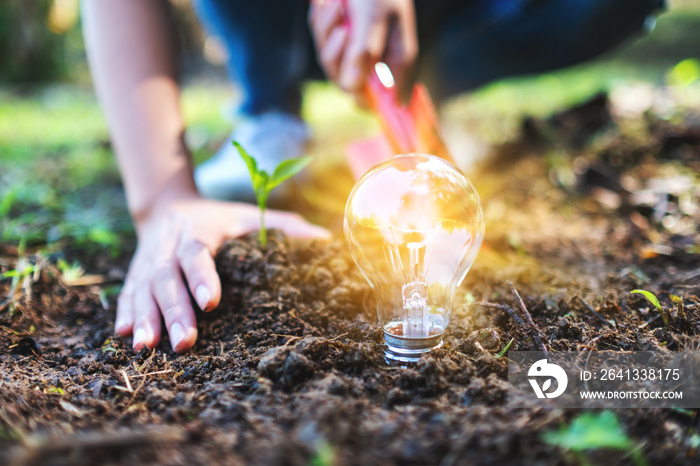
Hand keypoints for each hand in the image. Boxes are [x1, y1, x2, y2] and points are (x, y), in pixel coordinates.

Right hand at [115, 195, 329, 351]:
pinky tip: (125, 337)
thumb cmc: (218, 217)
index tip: (211, 302)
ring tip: (147, 347)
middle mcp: (168, 247)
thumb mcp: (249, 216)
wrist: (168, 206)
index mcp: (197, 232)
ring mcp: (148, 261)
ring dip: (145, 318)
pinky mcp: (136, 274)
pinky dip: (125, 314)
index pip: (197, 253)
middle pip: (167, 278)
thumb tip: (326, 241)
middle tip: (185, 342)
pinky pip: (127, 294)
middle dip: (175, 311)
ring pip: (143, 290)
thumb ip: (284, 227)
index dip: (202, 276)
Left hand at [309, 0, 417, 102]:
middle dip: (337, 55)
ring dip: (327, 32)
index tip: (353, 95)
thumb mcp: (372, 17)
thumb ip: (363, 53)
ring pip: (329, 60)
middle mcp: (376, 57)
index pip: (381, 99)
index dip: (365, 100)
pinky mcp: (337, 34)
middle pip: (346, 81)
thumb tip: (353, 90)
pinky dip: (321, 21)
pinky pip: (321, 40)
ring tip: (336, 5)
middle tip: (343, 30)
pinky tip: (329, 3)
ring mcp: (354, 46)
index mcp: (397, 59)